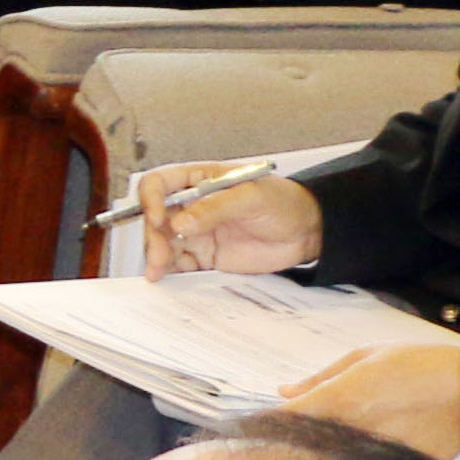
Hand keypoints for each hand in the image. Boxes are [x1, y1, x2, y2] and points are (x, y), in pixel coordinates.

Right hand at [141, 165, 323, 277]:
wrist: (308, 232)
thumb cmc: (285, 203)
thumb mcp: (252, 197)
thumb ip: (215, 208)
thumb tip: (180, 221)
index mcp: (200, 181)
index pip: (161, 184)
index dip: (151, 199)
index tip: (157, 218)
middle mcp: (193, 206)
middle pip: (157, 218)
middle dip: (154, 236)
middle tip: (159, 255)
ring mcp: (198, 232)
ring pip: (164, 243)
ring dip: (157, 256)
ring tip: (158, 270)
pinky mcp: (207, 256)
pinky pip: (180, 263)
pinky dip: (170, 271)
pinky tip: (165, 278)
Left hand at [284, 341, 459, 457]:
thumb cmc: (417, 366)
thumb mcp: (365, 357)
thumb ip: (320, 378)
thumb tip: (282, 391)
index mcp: (338, 398)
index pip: (285, 420)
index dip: (272, 424)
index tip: (270, 424)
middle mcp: (349, 429)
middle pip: (305, 444)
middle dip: (299, 440)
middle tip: (307, 431)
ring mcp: (371, 453)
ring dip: (329, 452)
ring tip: (357, 435)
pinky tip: (374, 448)